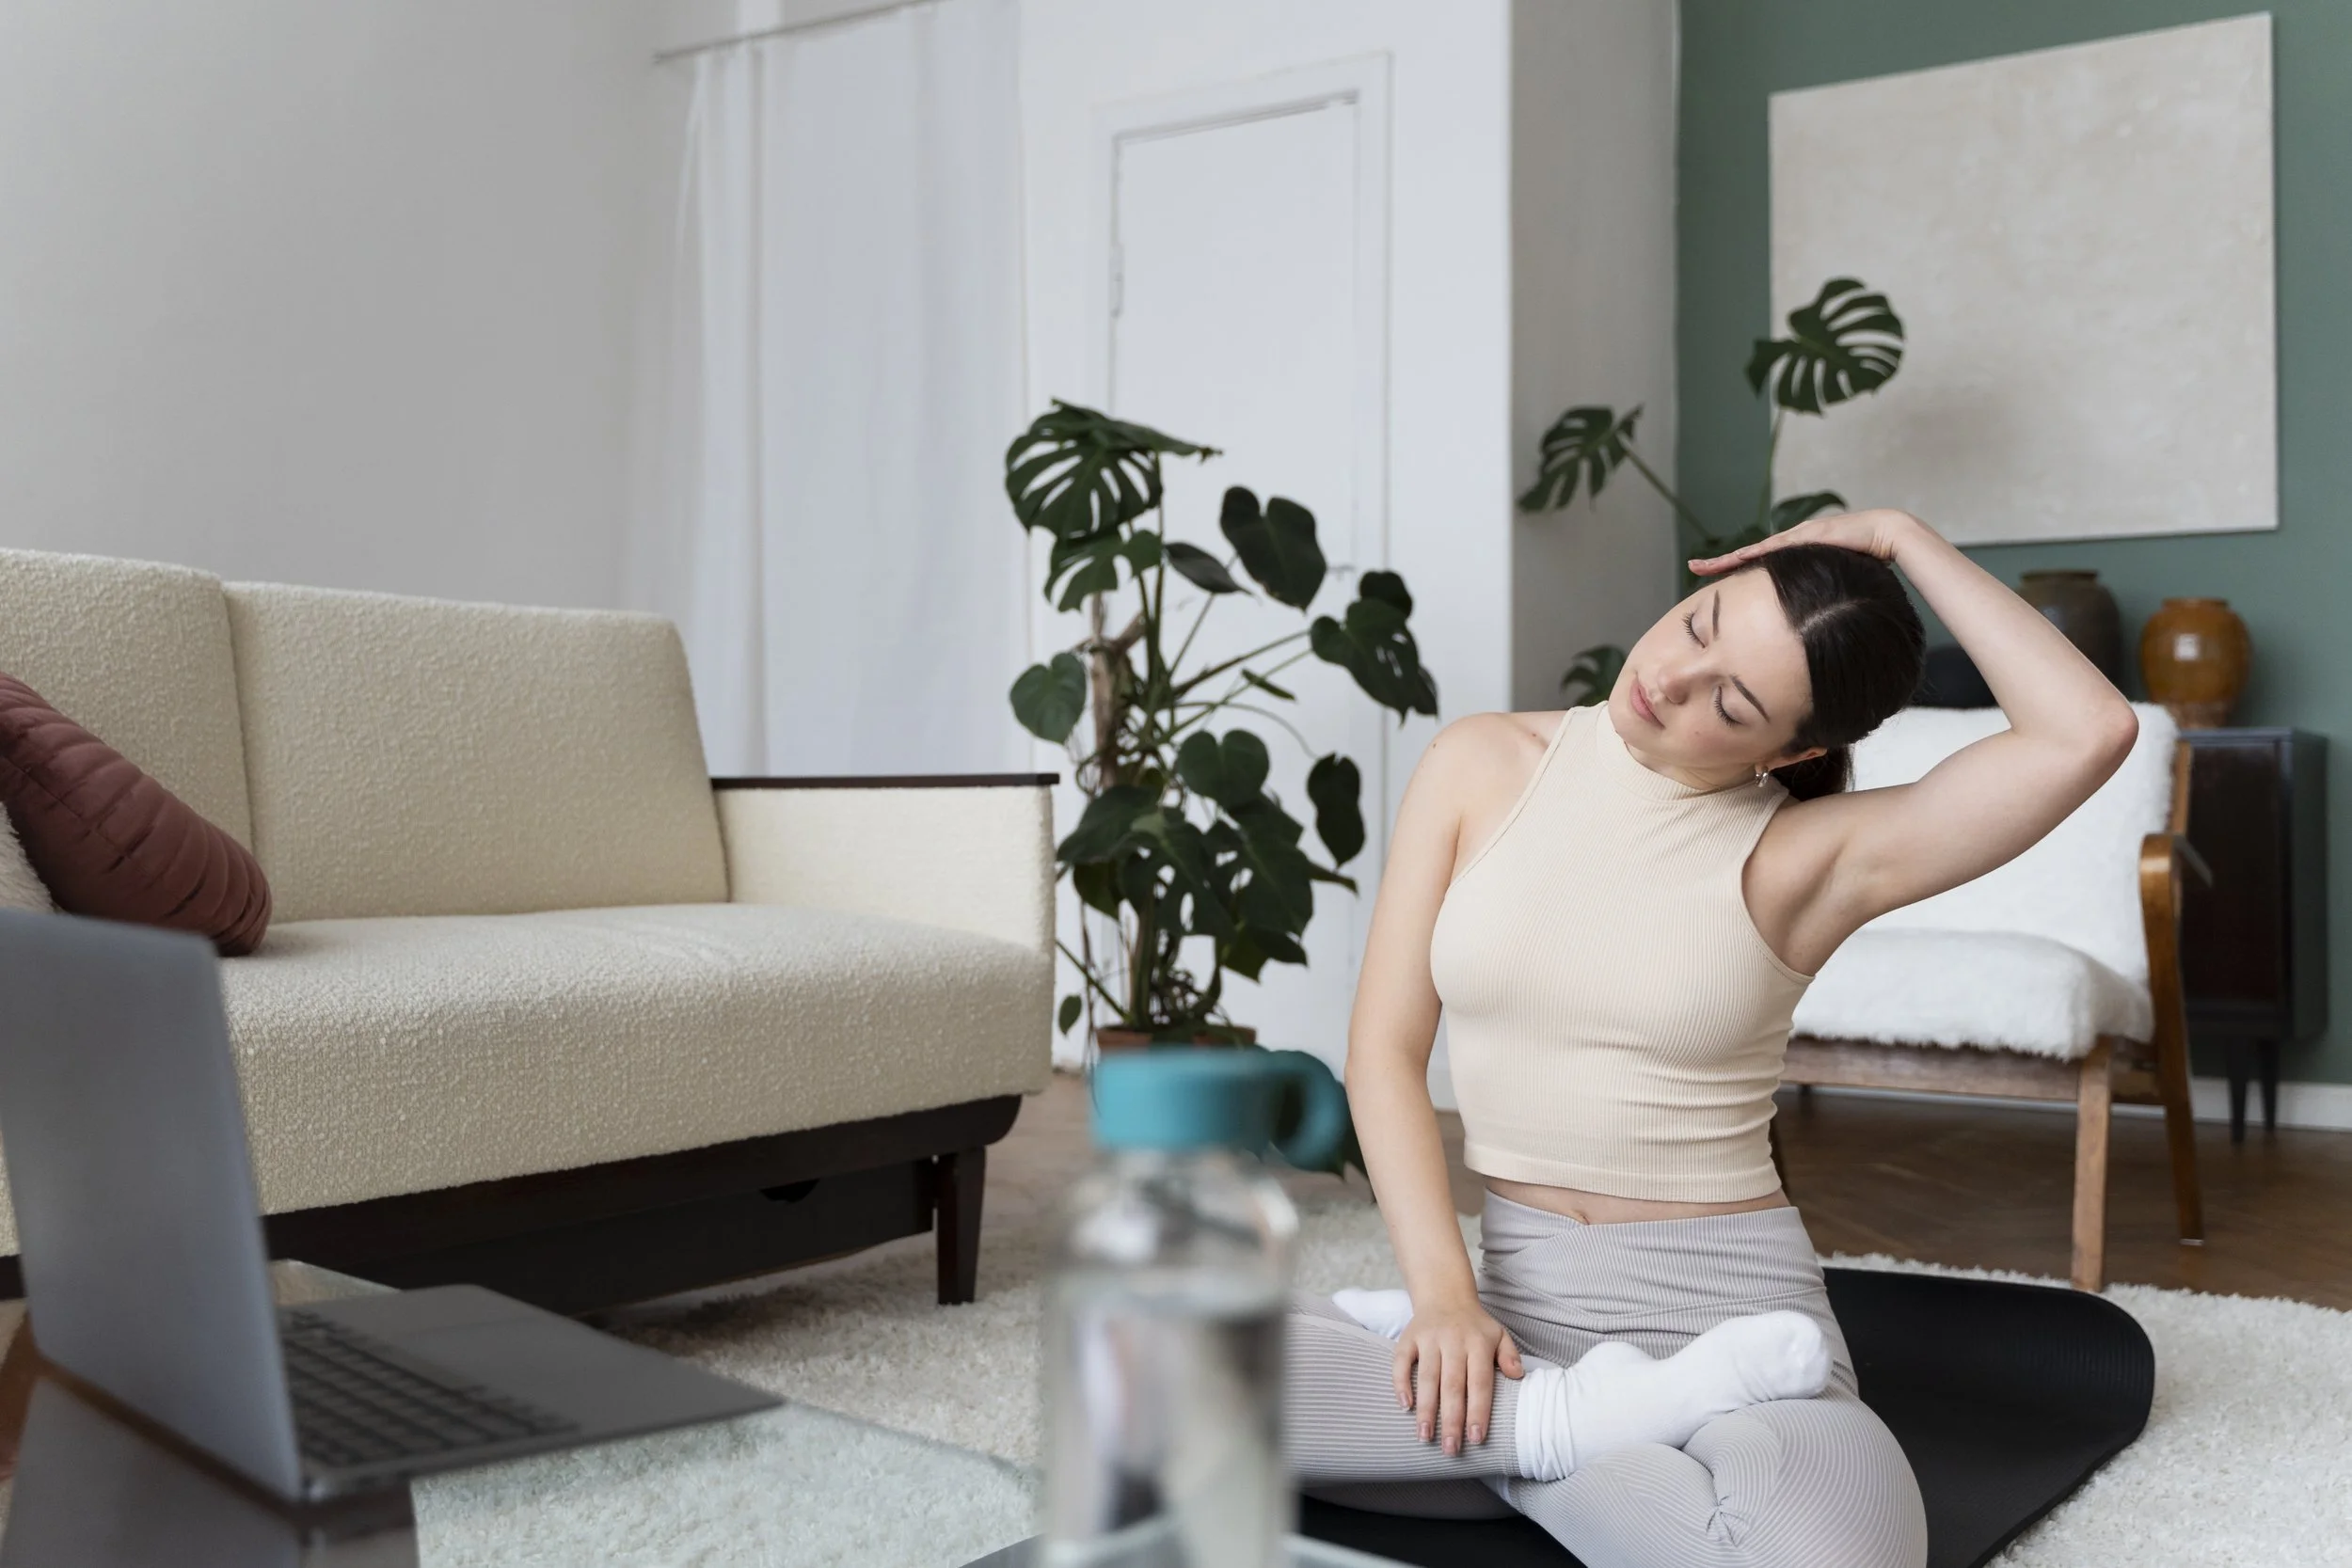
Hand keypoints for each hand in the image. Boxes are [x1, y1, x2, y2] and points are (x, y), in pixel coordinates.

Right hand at [1393, 1299, 1524, 1454]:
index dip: (1478, 1411)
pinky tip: (1405, 1406)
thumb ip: (1509, 1355)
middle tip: (1450, 1449)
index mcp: (1478, 1343)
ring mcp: (1429, 1338)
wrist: (1444, 1294)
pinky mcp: (1408, 1337)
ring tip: (1425, 1437)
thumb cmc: (1475, 1325)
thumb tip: (1517, 1376)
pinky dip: (1401, 1383)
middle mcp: (1453, 1341)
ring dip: (1426, 1409)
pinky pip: (1401, 1361)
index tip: (1476, 1438)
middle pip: (1452, 1385)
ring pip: (1426, 1377)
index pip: (1479, 1382)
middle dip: (1451, 1420)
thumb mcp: (1499, 1334)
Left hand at [1687, 508, 1930, 575]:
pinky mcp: (1803, 537)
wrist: (1885, 535)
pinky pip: (1772, 549)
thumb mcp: (1834, 583)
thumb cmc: (1865, 562)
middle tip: (1693, 569)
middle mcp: (1789, 547)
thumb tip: (1816, 627)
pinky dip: (1751, 555)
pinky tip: (1732, 559)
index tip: (1712, 580)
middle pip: (1747, 558)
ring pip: (1752, 553)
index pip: (1756, 568)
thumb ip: (1820, 598)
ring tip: (1700, 566)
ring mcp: (1794, 540)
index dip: (1734, 573)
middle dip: (1720, 565)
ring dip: (1727, 561)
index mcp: (1793, 561)